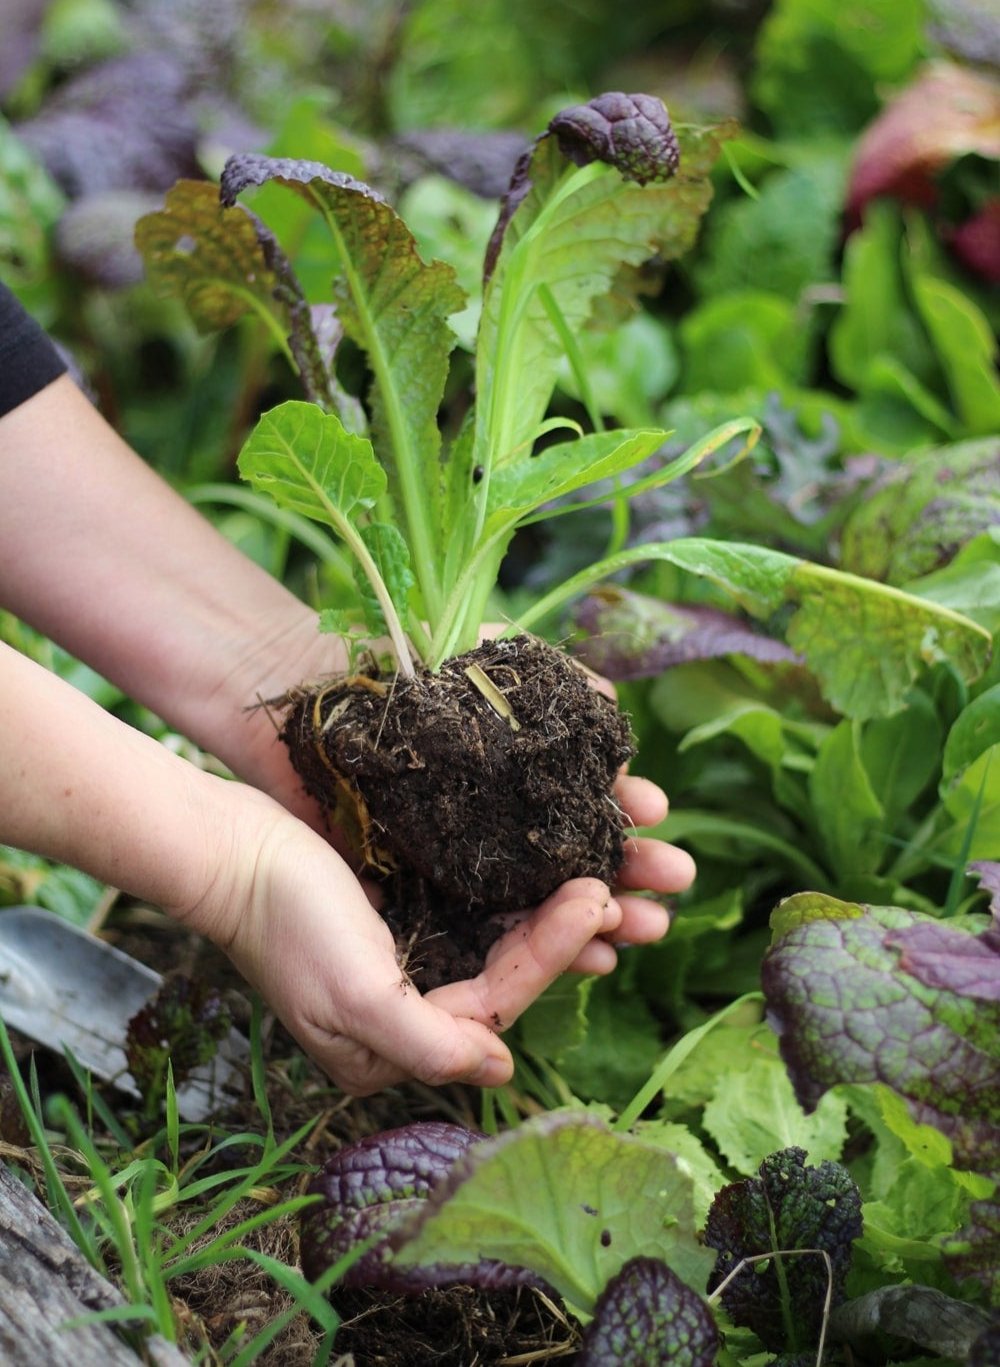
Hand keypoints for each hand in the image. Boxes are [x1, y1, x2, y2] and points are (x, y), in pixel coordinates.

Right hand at [178, 788, 631, 1094]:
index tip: (597, 901)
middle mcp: (403, 1013)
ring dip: (545, 914)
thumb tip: (501, 1072)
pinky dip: (512, 893)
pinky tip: (547, 867)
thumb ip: (430, 1045)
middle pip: (502, 979)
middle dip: (561, 936)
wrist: (230, 847)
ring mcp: (401, 963)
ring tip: (597, 877)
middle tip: (615, 886)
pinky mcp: (398, 918)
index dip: (552, 955)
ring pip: (494, 944)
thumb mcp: (357, 996)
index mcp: (390, 1047)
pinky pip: (473, 912)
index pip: (495, 1008)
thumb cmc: (287, 921)